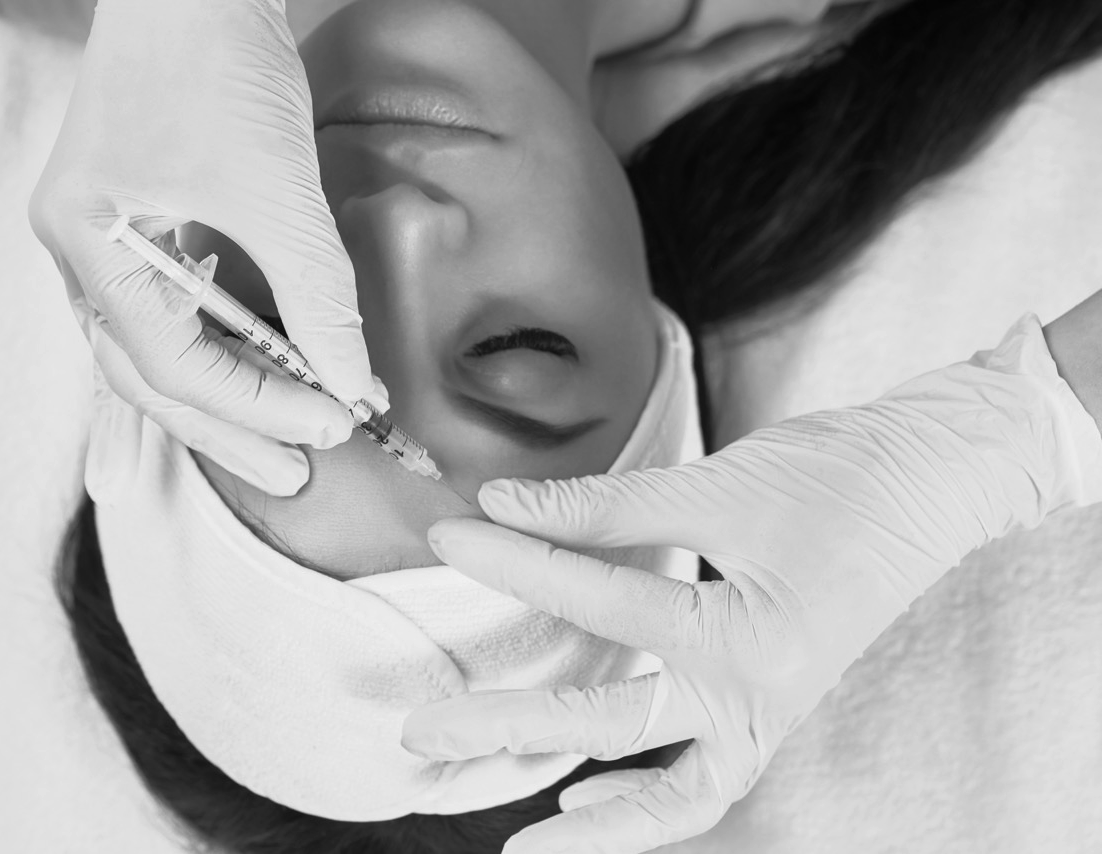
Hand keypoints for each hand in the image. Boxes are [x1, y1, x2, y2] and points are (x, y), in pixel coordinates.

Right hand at [30, 0, 374, 494]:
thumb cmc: (216, 59)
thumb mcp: (276, 190)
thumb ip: (316, 296)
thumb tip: (353, 386)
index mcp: (89, 243)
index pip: (173, 363)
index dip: (257, 405)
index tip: (333, 424)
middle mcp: (83, 250)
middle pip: (152, 376)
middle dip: (229, 430)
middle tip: (295, 476)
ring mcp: (108, 237)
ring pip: (160, 351)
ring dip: (227, 398)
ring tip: (287, 443)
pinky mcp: (144, 223)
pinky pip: (175, 312)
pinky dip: (223, 349)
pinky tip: (263, 378)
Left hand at [403, 316, 1101, 852]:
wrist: (936, 482)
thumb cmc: (842, 477)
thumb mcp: (717, 486)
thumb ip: (604, 506)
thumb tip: (502, 505)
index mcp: (745, 635)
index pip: (601, 600)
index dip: (515, 561)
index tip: (449, 534)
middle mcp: (756, 697)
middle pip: (611, 723)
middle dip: (509, 725)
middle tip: (422, 727)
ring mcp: (764, 714)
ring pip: (662, 784)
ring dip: (582, 804)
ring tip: (504, 823)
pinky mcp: (765, 709)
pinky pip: (703, 783)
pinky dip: (647, 809)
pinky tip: (578, 811)